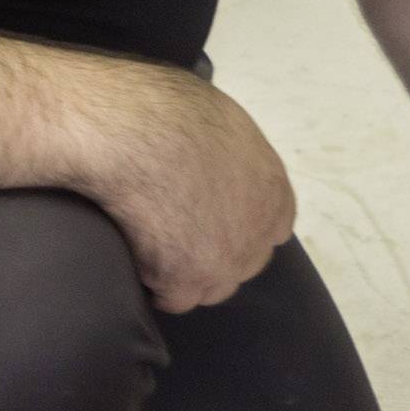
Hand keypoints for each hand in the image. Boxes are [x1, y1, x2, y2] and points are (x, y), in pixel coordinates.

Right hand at [86, 72, 295, 314]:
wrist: (135, 133)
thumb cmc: (170, 111)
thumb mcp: (223, 123)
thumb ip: (233, 157)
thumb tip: (215, 160)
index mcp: (274, 191)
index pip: (271, 229)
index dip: (239, 227)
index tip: (211, 221)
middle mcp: (260, 231)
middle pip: (242, 262)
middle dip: (215, 254)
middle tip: (177, 234)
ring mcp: (226, 260)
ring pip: (210, 288)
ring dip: (184, 275)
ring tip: (152, 249)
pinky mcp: (187, 280)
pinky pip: (171, 298)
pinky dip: (153, 284)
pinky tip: (135, 261)